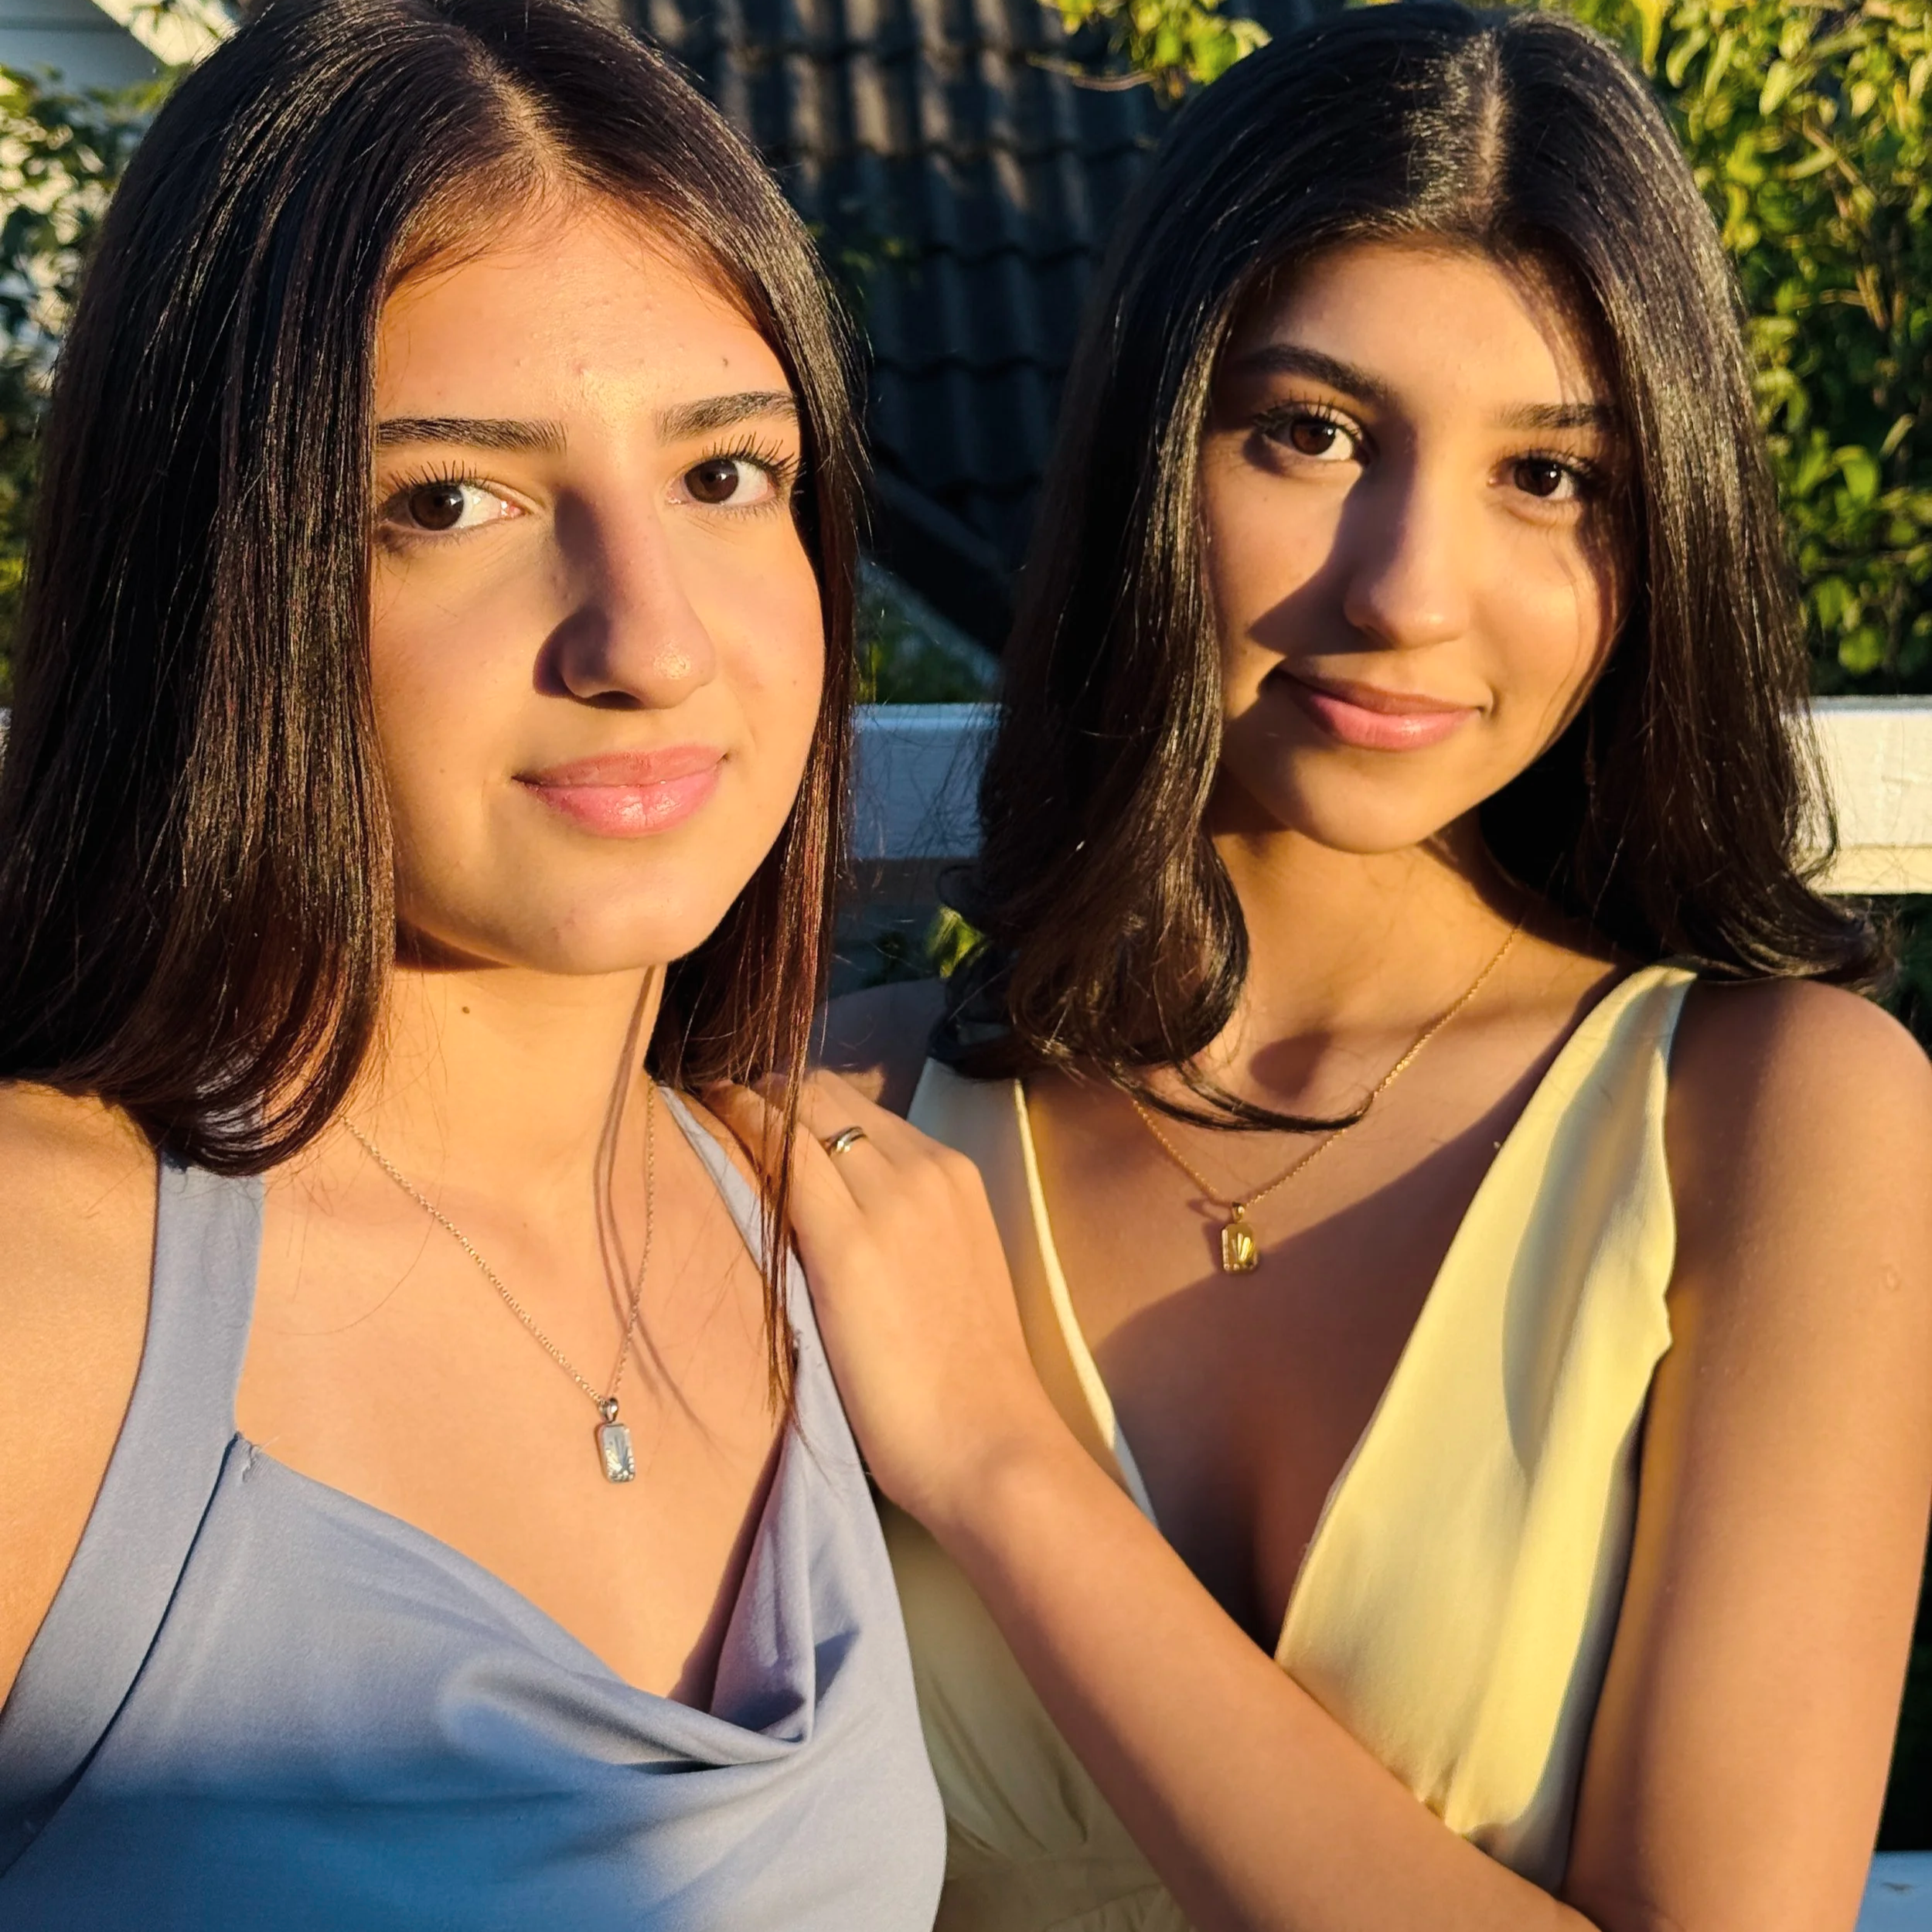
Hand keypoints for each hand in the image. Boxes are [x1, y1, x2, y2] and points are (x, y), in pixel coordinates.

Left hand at [705, 1070, 1064, 1527]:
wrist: (987, 1440)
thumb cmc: (961, 1378)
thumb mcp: (944, 1268)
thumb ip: (900, 1226)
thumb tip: (838, 1210)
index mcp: (955, 1176)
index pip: (863, 1108)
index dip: (803, 1102)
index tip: (760, 1110)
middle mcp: (926, 1170)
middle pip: (828, 1095)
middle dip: (773, 1091)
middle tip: (725, 1109)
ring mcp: (889, 1201)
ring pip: (802, 1110)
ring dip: (751, 1101)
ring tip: (709, 1109)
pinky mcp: (847, 1245)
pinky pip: (783, 1155)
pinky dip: (742, 1123)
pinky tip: (710, 1116)